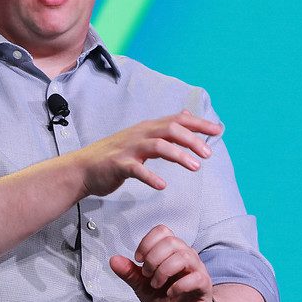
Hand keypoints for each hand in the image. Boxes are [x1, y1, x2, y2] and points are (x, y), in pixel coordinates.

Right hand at [71, 111, 221, 196]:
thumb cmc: (115, 155)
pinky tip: (162, 185)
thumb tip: (186, 115)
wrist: (83, 169)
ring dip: (179, 155)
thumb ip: (163, 128)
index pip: (178, 120)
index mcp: (148, 128)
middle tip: (209, 154)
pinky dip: (151, 177)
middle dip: (193, 140)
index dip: (198, 124)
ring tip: (196, 167)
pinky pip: (137, 169)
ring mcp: (129, 149)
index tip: (218, 130)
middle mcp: (140, 134)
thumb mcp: (141, 136)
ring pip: (158, 146)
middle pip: (171, 130)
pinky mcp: (118, 165)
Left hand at [110, 225, 213, 301]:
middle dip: (153, 258)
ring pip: (183, 256)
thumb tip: (113, 260)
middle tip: (147, 275)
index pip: (162, 231)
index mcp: (171, 251)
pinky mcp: (204, 284)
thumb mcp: (142, 286)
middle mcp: (186, 255)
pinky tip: (170, 293)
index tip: (138, 260)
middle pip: (171, 241)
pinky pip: (195, 277)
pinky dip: (178, 285)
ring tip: (156, 285)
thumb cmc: (164, 298)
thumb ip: (130, 272)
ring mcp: (197, 268)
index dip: (147, 243)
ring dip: (164, 271)